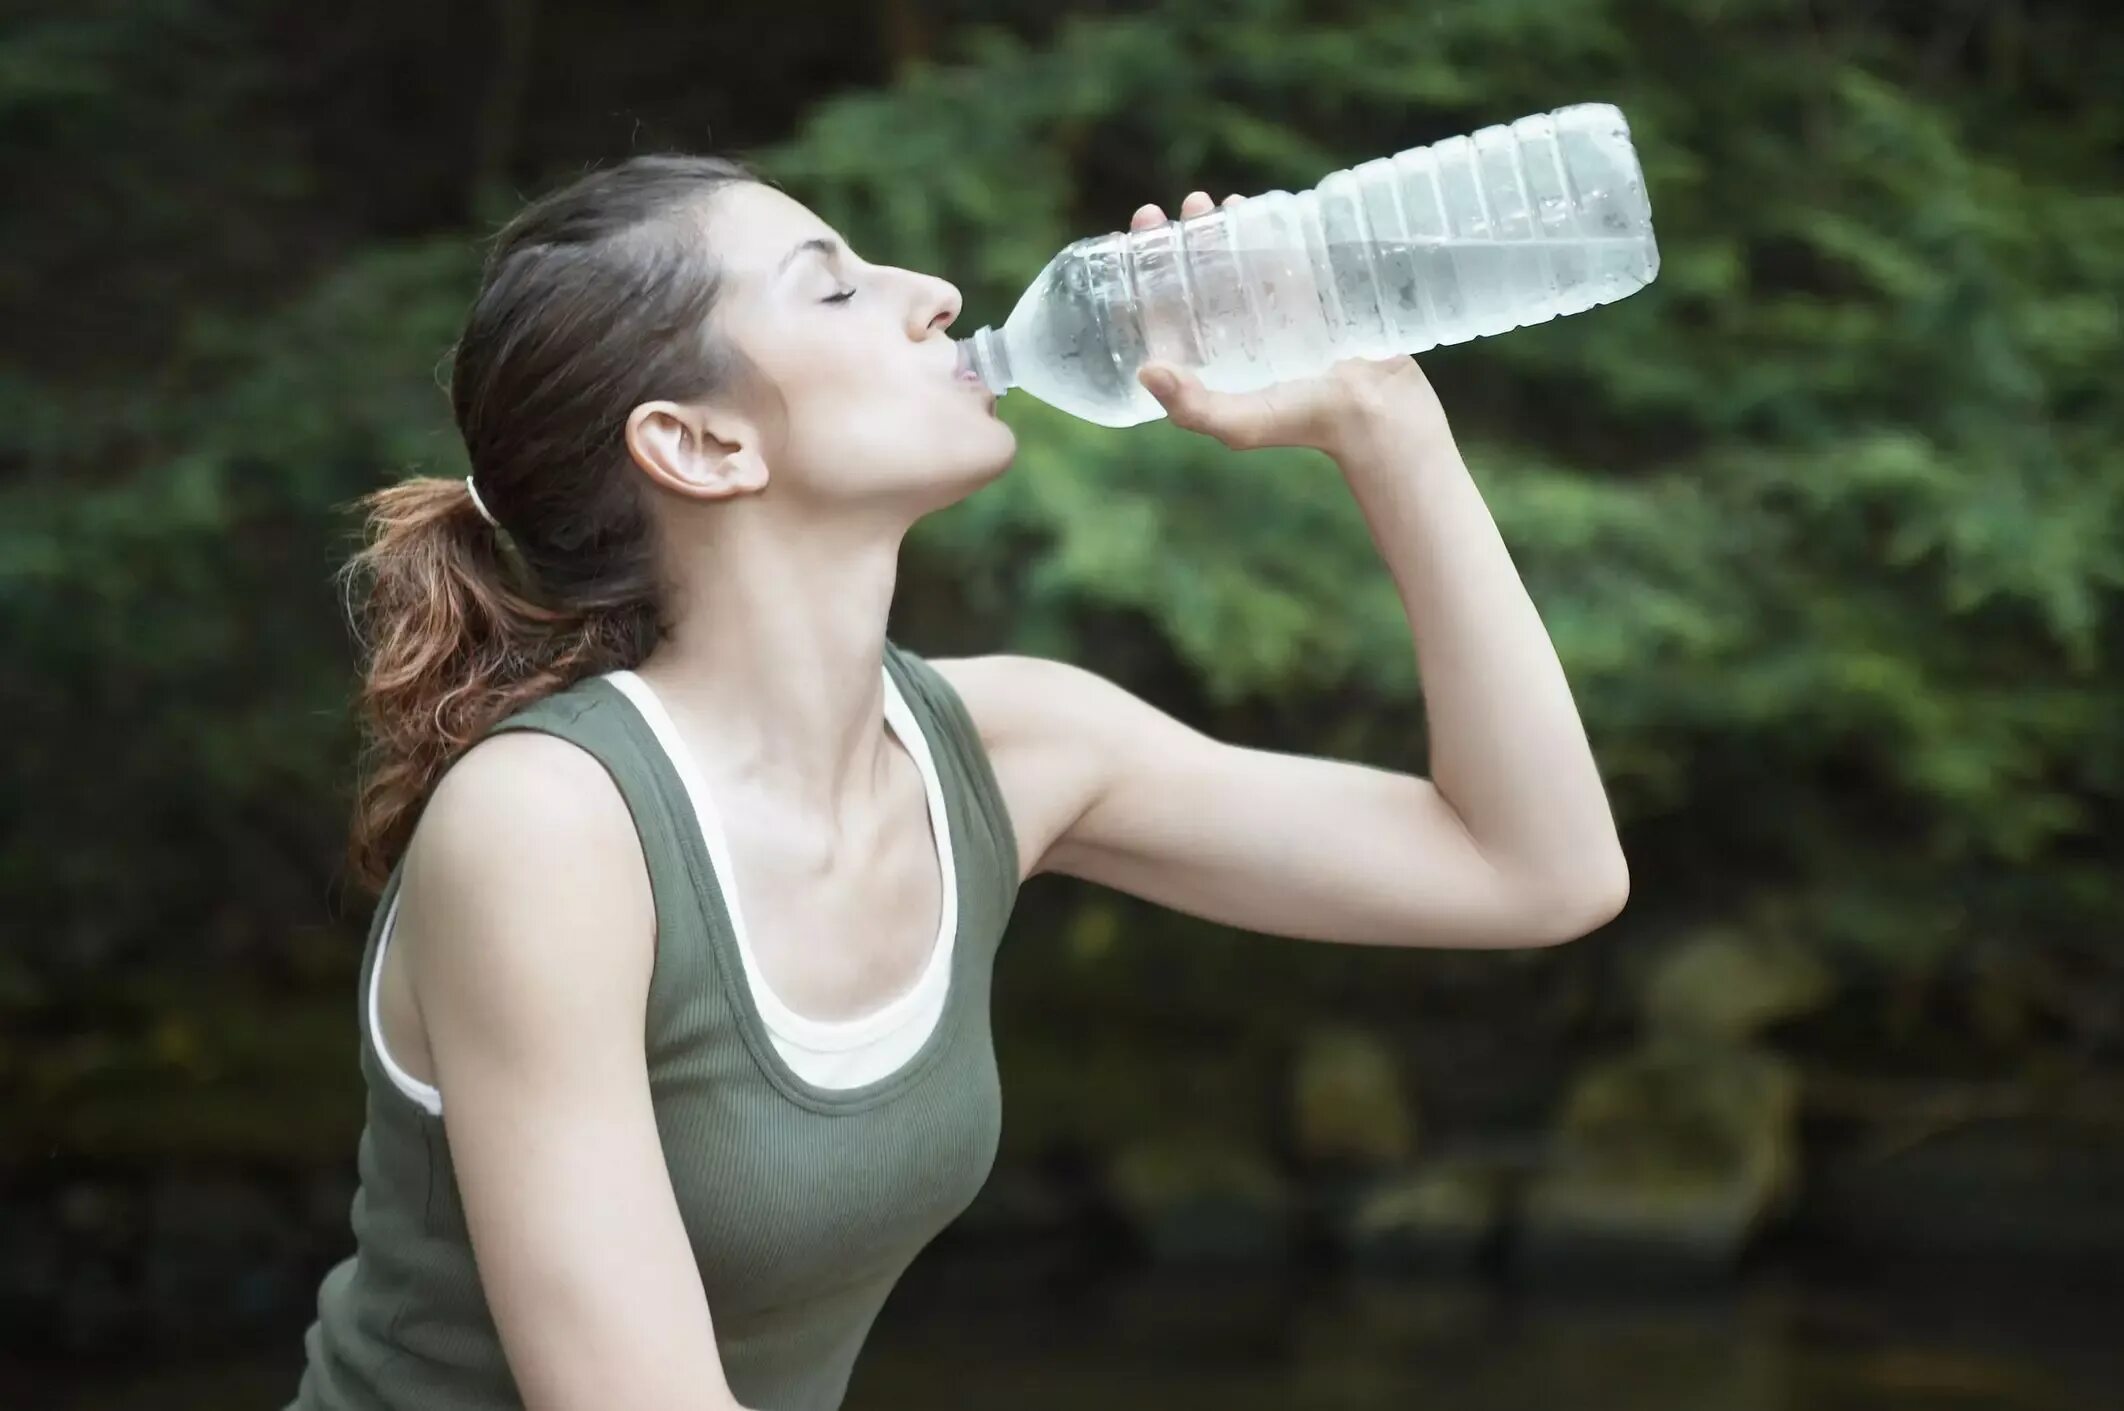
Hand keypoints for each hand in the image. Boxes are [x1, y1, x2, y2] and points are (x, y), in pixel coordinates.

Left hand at [1129, 191, 1450, 458]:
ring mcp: (1273, 314)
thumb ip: (1192, 408)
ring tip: (1219, 201)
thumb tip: (1145, 370)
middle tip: (1190, 204)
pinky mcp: (1309, 298)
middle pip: (1199, 276)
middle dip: (1188, 237)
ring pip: (1238, 260)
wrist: (1379, 411)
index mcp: (1209, 362)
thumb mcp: (1241, 424)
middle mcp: (1236, 335)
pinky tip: (1258, 207)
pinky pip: (1282, 255)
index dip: (1146, 271)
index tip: (1139, 232)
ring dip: (1224, 227)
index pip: (1167, 309)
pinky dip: (1268, 230)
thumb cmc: (1305, 423)